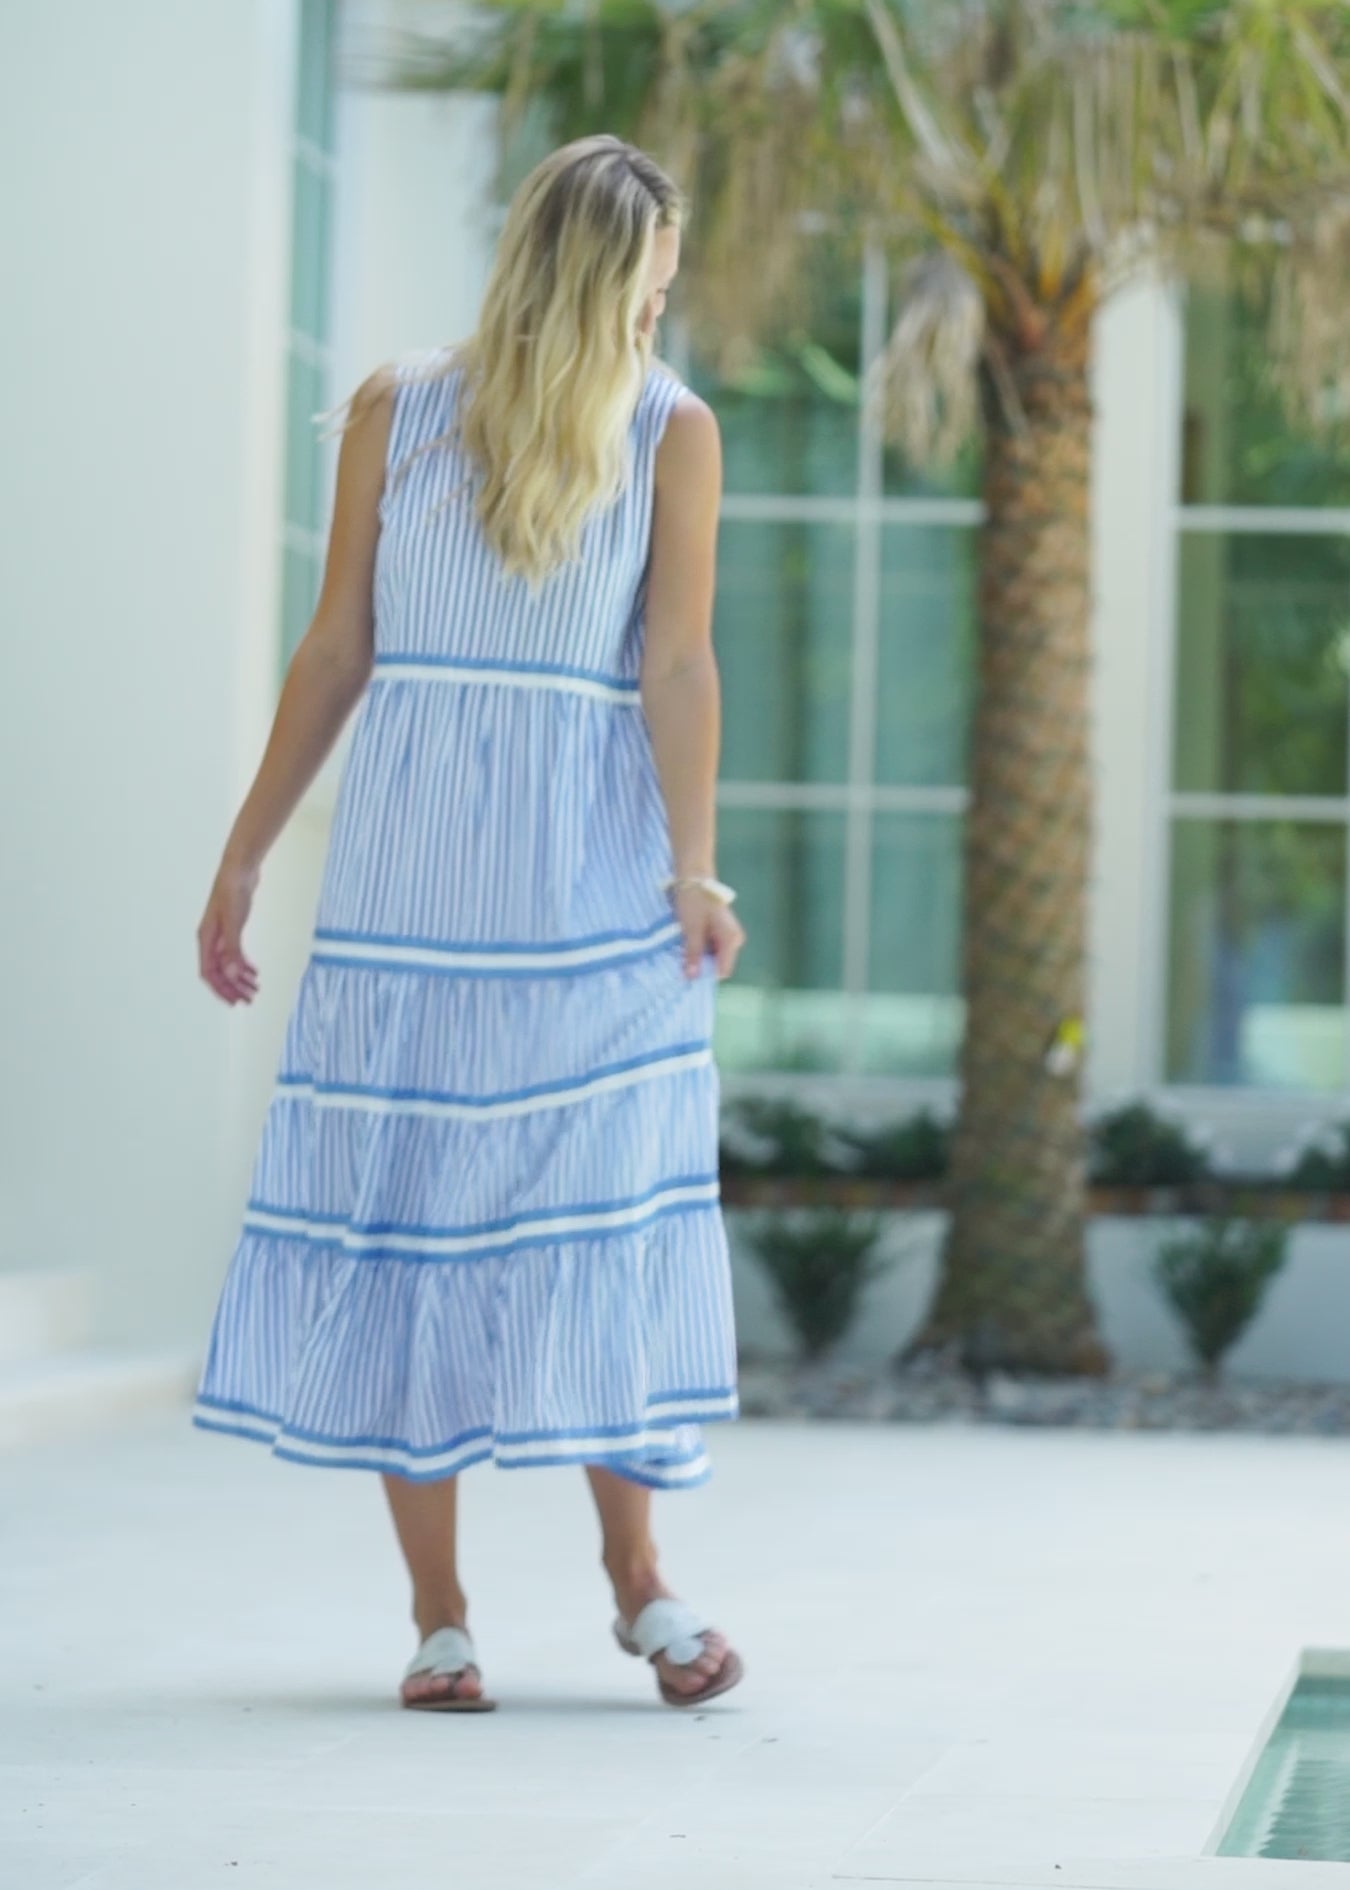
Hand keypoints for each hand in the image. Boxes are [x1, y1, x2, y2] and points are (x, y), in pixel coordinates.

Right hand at [198, 859, 260, 1005]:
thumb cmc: (232, 890)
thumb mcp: (234, 921)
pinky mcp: (232, 929)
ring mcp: (221, 934)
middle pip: (219, 972)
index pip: (210, 973)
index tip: (235, 1001)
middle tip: (250, 999)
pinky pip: (235, 954)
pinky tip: (254, 971)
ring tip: (255, 988)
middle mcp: (211, 939)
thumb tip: (232, 973)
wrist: (239, 869)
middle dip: (233, 988)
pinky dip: (244, 964)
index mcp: (206, 939)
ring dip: (240, 978)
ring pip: (228, 964)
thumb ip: (232, 948)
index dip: (221, 989)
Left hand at [673, 887, 744, 980]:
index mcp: (731, 939)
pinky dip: (697, 947)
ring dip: (697, 956)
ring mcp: (725, 935)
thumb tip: (692, 977)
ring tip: (681, 950)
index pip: (722, 970)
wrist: (693, 876)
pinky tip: (685, 943)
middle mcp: (733, 940)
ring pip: (711, 956)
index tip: (687, 973)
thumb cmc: (694, 900)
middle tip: (681, 961)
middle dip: (700, 965)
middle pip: (717, 964)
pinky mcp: (717, 931)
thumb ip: (693, 954)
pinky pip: (708, 947)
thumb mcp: (691, 929)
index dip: (705, 974)